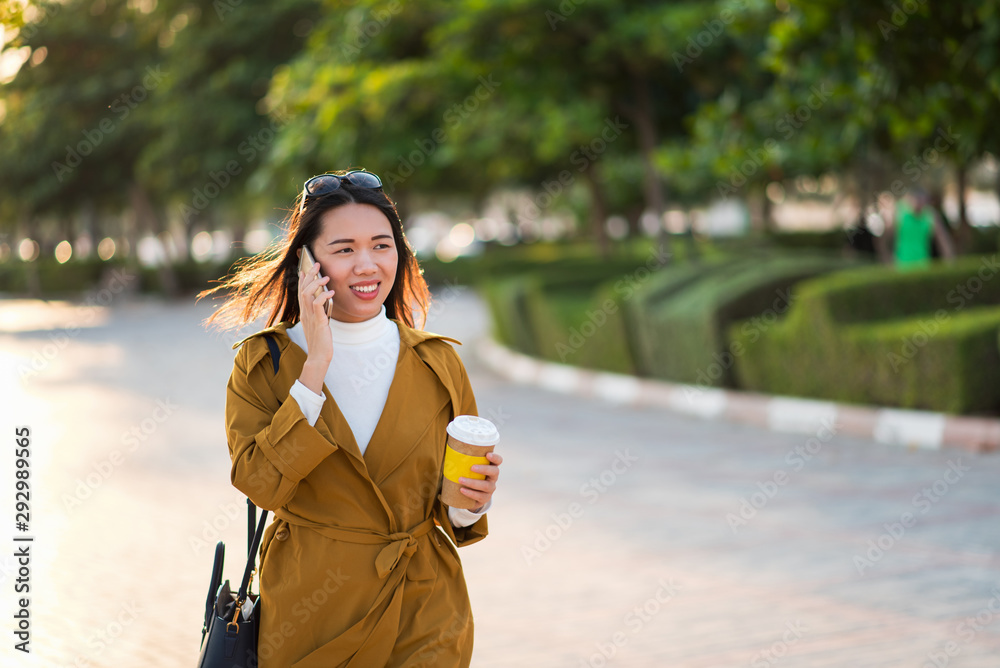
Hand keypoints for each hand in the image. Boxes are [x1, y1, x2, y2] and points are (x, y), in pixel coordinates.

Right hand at [297, 262, 333, 392]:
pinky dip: (324, 297)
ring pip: (308, 295)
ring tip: (325, 276)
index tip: (304, 270)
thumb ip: (319, 313)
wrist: (318, 356)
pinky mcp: (318, 322)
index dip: (303, 280)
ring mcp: (310, 318)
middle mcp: (305, 314)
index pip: (301, 293)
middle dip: (310, 276)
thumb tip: (324, 303)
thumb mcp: (318, 324)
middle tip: (316, 265)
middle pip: (303, 290)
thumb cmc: (320, 342)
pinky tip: (331, 292)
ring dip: (316, 284)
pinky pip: (318, 306)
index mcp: (304, 314)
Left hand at [460, 451, 502, 512]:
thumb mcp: (469, 468)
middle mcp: (493, 478)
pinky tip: (462, 490)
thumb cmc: (468, 476)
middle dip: (484, 469)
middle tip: (472, 467)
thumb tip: (451, 451)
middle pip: (495, 472)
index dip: (495, 457)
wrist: (468, 496)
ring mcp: (490, 489)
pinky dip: (470, 493)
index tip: (487, 454)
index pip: (498, 461)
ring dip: (473, 482)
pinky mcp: (485, 498)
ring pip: (486, 485)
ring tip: (460, 480)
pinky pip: (480, 496)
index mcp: (491, 467)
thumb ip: (465, 460)